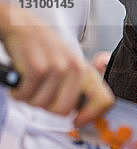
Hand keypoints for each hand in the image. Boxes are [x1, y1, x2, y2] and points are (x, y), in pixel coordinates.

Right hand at [1, 6, 113, 125]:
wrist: (21, 26)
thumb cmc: (45, 50)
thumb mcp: (70, 66)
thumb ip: (79, 89)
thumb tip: (84, 116)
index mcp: (87, 72)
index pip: (105, 101)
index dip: (92, 117)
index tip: (78, 122)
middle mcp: (75, 69)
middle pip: (64, 111)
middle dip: (47, 108)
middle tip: (41, 95)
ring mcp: (57, 68)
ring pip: (43, 105)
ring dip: (30, 98)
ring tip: (30, 83)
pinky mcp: (37, 68)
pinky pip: (27, 95)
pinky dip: (18, 93)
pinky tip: (20, 80)